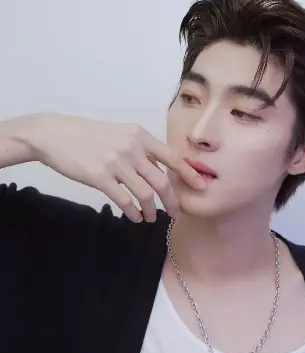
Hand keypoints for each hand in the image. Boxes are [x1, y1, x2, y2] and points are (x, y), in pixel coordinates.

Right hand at [29, 112, 205, 221]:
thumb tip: (160, 170)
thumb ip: (142, 151)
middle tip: (176, 213)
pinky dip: (133, 213)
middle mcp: (132, 148)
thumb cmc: (91, 135)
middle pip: (161, 181)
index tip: (201, 186)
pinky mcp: (99, 177)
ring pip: (145, 194)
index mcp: (141, 136)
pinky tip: (135, 217)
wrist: (55, 135)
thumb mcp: (122, 134)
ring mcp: (116, 163)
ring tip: (152, 218)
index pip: (172, 158)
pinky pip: (124, 201)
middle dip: (173, 201)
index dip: (189, 174)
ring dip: (152, 211)